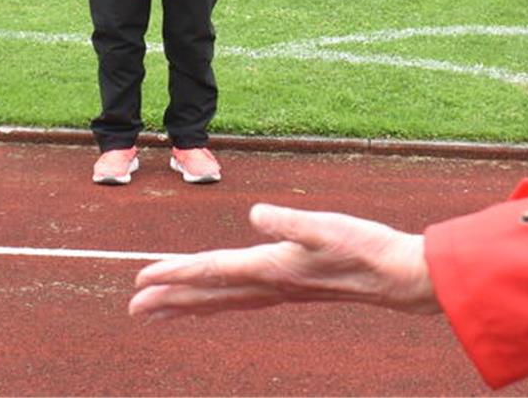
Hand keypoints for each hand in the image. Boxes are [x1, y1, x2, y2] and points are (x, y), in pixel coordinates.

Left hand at [129, 203, 436, 320]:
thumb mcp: (325, 226)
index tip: (142, 277)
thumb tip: (255, 214)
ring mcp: (278, 290)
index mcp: (271, 267)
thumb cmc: (363, 247)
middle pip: (208, 294)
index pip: (212, 270)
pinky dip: (215, 302)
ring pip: (221, 301)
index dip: (175, 272)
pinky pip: (239, 299)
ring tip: (156, 313)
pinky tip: (208, 303)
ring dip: (186, 306)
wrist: (395, 276)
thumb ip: (288, 221)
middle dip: (169, 299)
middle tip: (132, 308)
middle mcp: (269, 284)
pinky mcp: (288, 288)